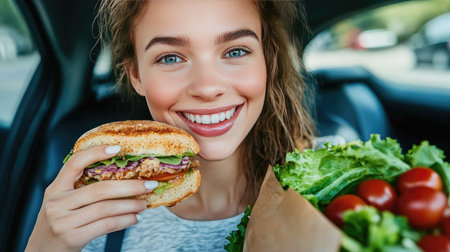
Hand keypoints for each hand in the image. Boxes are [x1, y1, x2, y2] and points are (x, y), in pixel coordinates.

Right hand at [26, 145, 157, 251]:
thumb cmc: (59, 225)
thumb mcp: (62, 204)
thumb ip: (80, 191)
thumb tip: (122, 179)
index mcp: (54, 189)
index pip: (74, 164)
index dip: (95, 153)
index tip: (117, 148)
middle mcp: (57, 203)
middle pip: (100, 189)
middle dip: (130, 186)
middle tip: (149, 184)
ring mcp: (63, 221)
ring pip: (106, 208)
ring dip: (131, 205)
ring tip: (144, 203)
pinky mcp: (72, 237)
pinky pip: (106, 225)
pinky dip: (124, 221)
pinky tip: (134, 218)